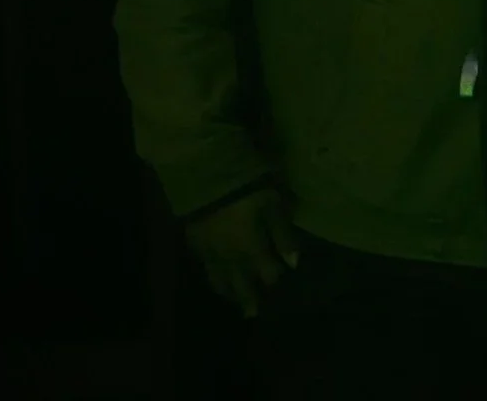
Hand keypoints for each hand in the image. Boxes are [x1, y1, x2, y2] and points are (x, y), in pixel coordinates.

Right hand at [184, 186, 299, 318]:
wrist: (204, 174)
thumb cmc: (247, 187)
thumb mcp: (273, 204)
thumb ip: (282, 234)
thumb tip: (293, 263)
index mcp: (251, 248)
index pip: (267, 272)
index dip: (274, 278)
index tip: (279, 283)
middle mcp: (230, 256)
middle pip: (240, 283)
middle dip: (248, 298)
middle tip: (251, 314)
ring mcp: (209, 251)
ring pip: (219, 278)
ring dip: (228, 290)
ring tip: (232, 299)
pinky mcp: (193, 242)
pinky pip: (204, 266)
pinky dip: (212, 274)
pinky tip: (214, 274)